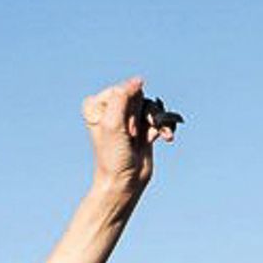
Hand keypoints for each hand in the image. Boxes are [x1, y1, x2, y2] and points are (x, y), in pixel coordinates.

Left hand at [83, 76, 176, 201]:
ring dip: (155, 121)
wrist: (125, 182)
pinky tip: (166, 137)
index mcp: (96, 105)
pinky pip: (157, 117)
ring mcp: (127, 118)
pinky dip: (162, 126)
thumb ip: (122, 97)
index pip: (122, 90)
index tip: (123, 131)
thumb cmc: (113, 157)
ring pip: (149, 106)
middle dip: (140, 115)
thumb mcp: (112, 124)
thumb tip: (138, 80)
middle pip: (137, 96)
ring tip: (150, 138)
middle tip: (131, 136)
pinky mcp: (141, 127)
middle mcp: (111, 109)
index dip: (127, 109)